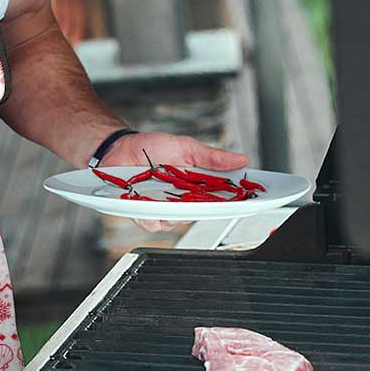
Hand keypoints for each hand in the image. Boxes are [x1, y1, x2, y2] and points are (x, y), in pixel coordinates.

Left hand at [102, 132, 249, 232]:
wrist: (119, 148)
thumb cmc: (151, 148)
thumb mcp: (185, 147)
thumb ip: (211, 157)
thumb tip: (241, 159)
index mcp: (196, 186)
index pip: (221, 198)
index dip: (237, 201)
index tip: (250, 199)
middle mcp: (181, 201)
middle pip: (201, 214)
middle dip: (206, 208)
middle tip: (206, 197)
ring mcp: (162, 209)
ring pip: (177, 222)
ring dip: (174, 211)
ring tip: (168, 195)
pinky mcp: (143, 214)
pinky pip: (152, 223)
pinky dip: (151, 215)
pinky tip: (148, 203)